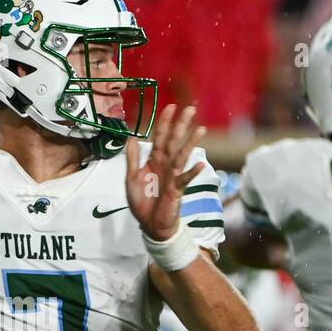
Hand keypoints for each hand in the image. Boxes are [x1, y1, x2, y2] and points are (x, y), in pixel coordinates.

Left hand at [126, 104, 206, 240]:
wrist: (150, 224)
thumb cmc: (142, 201)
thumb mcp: (131, 178)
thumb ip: (132, 158)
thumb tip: (131, 137)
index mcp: (154, 160)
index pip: (160, 136)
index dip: (164, 122)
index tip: (170, 106)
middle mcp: (166, 164)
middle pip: (174, 140)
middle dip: (181, 125)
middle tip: (190, 109)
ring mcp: (173, 176)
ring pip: (182, 155)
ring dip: (191, 143)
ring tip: (200, 130)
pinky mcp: (177, 189)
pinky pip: (185, 179)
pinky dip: (192, 172)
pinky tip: (201, 164)